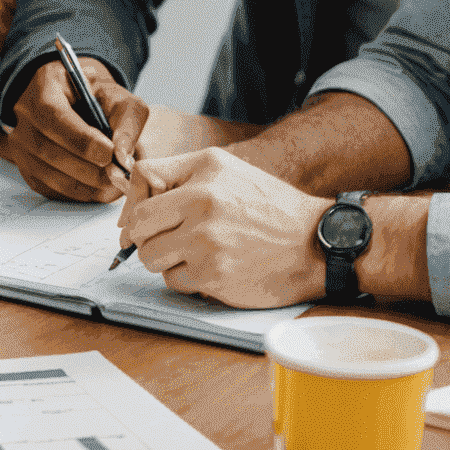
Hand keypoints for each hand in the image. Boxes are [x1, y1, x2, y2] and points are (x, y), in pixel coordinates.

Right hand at [5, 57, 145, 201]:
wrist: (72, 100)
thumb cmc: (94, 96)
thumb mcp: (117, 96)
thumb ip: (127, 122)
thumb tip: (122, 157)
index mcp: (44, 88)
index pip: (54, 117)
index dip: (82, 141)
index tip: (110, 153)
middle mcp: (23, 117)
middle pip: (48, 150)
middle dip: (88, 169)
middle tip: (117, 174)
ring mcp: (20, 144)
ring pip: (48, 175)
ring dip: (85, 185)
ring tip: (112, 182)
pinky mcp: (26, 167)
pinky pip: (49, 189)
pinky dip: (76, 193)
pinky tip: (97, 186)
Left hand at [117, 147, 329, 307]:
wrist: (315, 243)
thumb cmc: (267, 205)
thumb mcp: (222, 168)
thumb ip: (176, 173)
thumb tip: (134, 205)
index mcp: (203, 176)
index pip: (142, 183)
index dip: (136, 205)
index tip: (143, 219)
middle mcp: (202, 205)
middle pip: (139, 228)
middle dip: (147, 236)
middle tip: (168, 238)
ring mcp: (206, 244)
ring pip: (151, 258)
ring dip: (164, 259)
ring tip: (191, 252)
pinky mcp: (213, 276)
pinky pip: (174, 281)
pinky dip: (184, 278)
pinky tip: (208, 268)